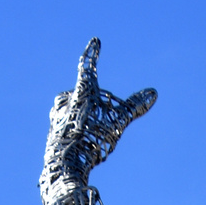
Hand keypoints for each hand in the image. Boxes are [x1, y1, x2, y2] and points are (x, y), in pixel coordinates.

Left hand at [39, 38, 155, 204]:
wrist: (66, 163)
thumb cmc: (92, 138)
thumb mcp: (117, 122)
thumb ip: (134, 107)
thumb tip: (154, 93)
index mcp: (81, 91)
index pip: (88, 67)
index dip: (93, 54)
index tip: (95, 41)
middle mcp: (66, 100)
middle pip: (77, 93)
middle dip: (85, 101)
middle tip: (94, 116)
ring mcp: (57, 116)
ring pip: (69, 109)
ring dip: (78, 116)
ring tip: (85, 132)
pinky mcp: (52, 132)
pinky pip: (64, 126)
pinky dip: (72, 132)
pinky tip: (76, 146)